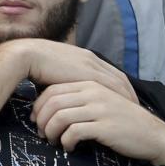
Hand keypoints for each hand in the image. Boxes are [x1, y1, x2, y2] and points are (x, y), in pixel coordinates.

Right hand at [14, 38, 137, 103]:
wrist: (28, 55)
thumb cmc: (36, 63)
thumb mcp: (55, 69)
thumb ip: (65, 77)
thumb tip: (68, 92)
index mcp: (85, 56)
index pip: (110, 72)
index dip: (121, 86)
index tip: (126, 97)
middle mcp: (92, 59)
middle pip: (119, 77)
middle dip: (129, 92)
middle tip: (136, 106)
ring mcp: (91, 65)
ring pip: (118, 82)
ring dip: (127, 96)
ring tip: (133, 110)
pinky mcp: (88, 73)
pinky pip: (110, 86)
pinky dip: (119, 97)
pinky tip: (122, 107)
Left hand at [30, 79, 164, 163]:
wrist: (155, 135)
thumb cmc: (125, 121)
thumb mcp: (102, 102)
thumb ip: (82, 98)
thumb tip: (52, 106)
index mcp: (90, 84)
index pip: (52, 90)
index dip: (39, 106)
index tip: (36, 120)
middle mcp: (93, 93)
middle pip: (52, 103)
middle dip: (42, 120)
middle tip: (41, 134)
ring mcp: (99, 109)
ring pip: (60, 117)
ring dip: (51, 132)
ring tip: (53, 142)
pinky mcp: (105, 126)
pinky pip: (74, 132)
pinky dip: (66, 141)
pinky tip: (69, 147)